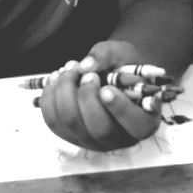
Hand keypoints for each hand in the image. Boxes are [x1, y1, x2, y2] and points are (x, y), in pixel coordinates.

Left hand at [39, 40, 161, 150]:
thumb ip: (106, 56)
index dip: (120, 108)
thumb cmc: (121, 64)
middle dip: (87, 95)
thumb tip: (85, 66)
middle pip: (98, 128)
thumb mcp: (121, 52)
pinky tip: (57, 78)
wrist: (109, 71)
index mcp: (143, 119)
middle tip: (86, 73)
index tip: (107, 89)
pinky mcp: (70, 134)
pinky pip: (52, 120)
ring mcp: (92, 140)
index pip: (136, 125)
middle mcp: (118, 137)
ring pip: (71, 123)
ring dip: (65, 91)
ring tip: (70, 69)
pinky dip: (50, 96)